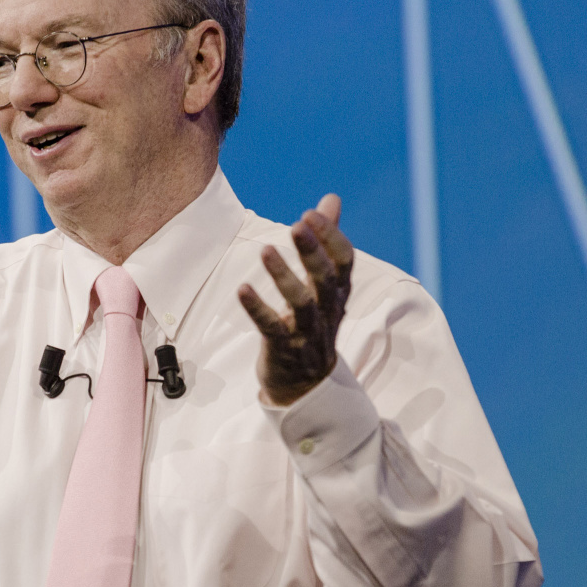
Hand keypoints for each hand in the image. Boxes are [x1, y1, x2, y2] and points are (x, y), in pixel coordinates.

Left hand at [237, 194, 353, 405]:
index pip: (344, 262)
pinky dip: (257, 308)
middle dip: (312, 252)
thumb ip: (325, 240)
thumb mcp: (323, 284)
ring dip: (283, 276)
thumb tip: (331, 199)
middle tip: (296, 224)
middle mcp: (327, 311)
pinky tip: (242, 289)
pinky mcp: (283, 349)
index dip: (331, 237)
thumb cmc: (313, 324)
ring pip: (301, 303)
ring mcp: (306, 332)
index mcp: (337, 293)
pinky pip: (271, 328)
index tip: (311, 213)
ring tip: (265, 250)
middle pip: (325, 279)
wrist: (305, 387)